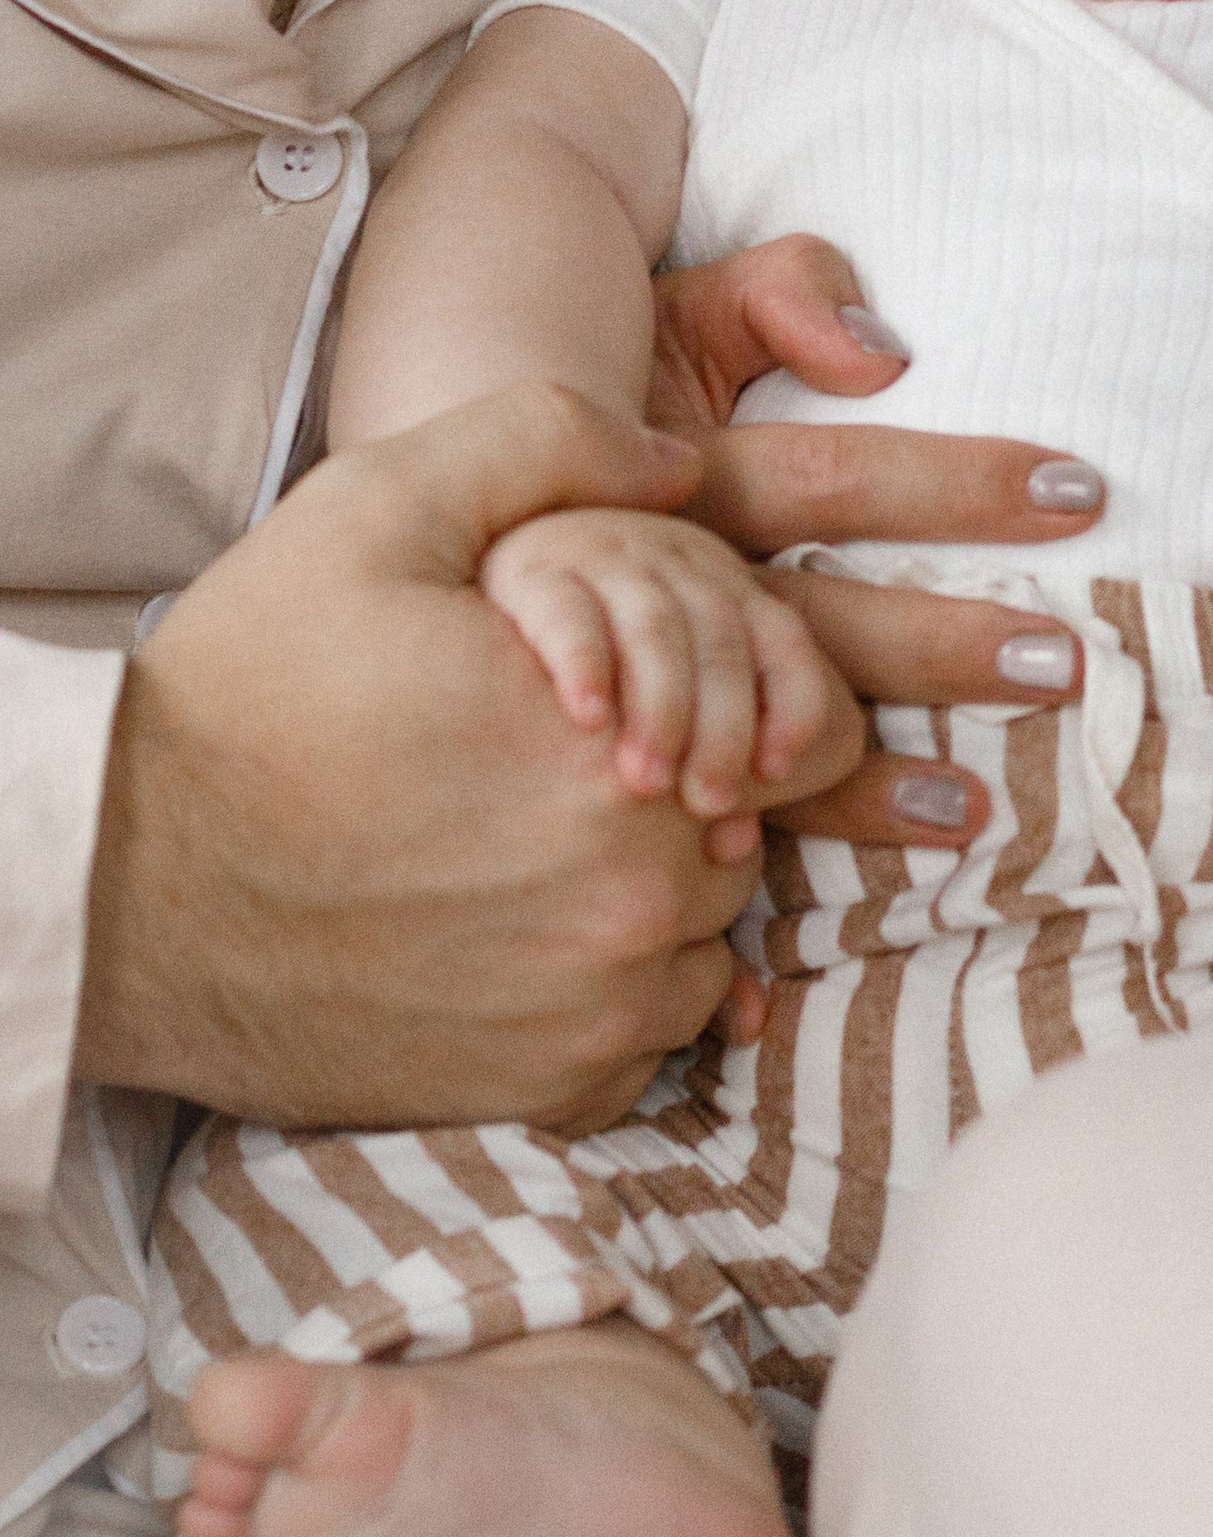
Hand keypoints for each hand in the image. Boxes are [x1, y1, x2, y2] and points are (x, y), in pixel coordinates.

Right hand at [74, 387, 872, 1136]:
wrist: (123, 884)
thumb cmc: (248, 693)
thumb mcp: (380, 506)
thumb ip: (549, 442)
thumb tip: (679, 458)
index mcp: (618, 751)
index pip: (764, 724)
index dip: (701, 701)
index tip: (606, 701)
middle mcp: (627, 897)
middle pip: (738, 838)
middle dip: (676, 799)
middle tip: (555, 773)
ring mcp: (587, 1013)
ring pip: (702, 950)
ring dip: (650, 906)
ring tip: (533, 855)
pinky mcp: (535, 1094)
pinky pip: (642, 1055)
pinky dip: (608, 1007)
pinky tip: (520, 943)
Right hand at [481, 503, 835, 816]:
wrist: (470, 595)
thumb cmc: (586, 675)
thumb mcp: (670, 695)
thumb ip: (707, 756)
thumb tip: (730, 846)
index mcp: (718, 586)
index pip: (784, 640)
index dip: (795, 704)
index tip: (775, 773)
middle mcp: (672, 562)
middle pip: (723, 642)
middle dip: (724, 729)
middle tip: (708, 804)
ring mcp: (603, 558)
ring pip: (657, 628)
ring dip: (662, 707)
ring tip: (648, 783)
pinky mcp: (528, 572)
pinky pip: (570, 613)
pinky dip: (587, 664)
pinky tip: (587, 718)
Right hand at [648, 233, 1104, 849]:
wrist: (441, 510)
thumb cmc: (597, 401)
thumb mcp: (676, 314)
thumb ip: (778, 293)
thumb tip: (883, 356)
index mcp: (689, 478)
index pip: (842, 476)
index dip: (959, 482)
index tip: (1079, 490)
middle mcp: (661, 586)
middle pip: (820, 626)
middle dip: (944, 648)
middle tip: (1066, 662)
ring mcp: (624, 681)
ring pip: (754, 741)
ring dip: (863, 784)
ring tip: (976, 810)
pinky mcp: (591, 762)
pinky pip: (682, 823)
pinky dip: (742, 875)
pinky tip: (804, 904)